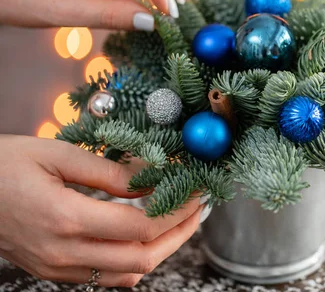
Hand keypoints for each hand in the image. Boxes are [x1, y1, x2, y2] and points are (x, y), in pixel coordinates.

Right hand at [0, 135, 205, 287]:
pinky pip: (106, 277)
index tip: (196, 194)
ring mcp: (57, 268)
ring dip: (160, 250)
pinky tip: (145, 238)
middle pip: (142, 259)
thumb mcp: (58, 155)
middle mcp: (63, 252)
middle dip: (179, 236)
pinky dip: (134, 261)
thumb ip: (110, 172)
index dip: (176, 213)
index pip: (141, 228)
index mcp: (65, 218)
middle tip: (197, 211)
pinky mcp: (53, 271)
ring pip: (127, 274)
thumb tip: (154, 177)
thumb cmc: (4, 165)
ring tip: (178, 222)